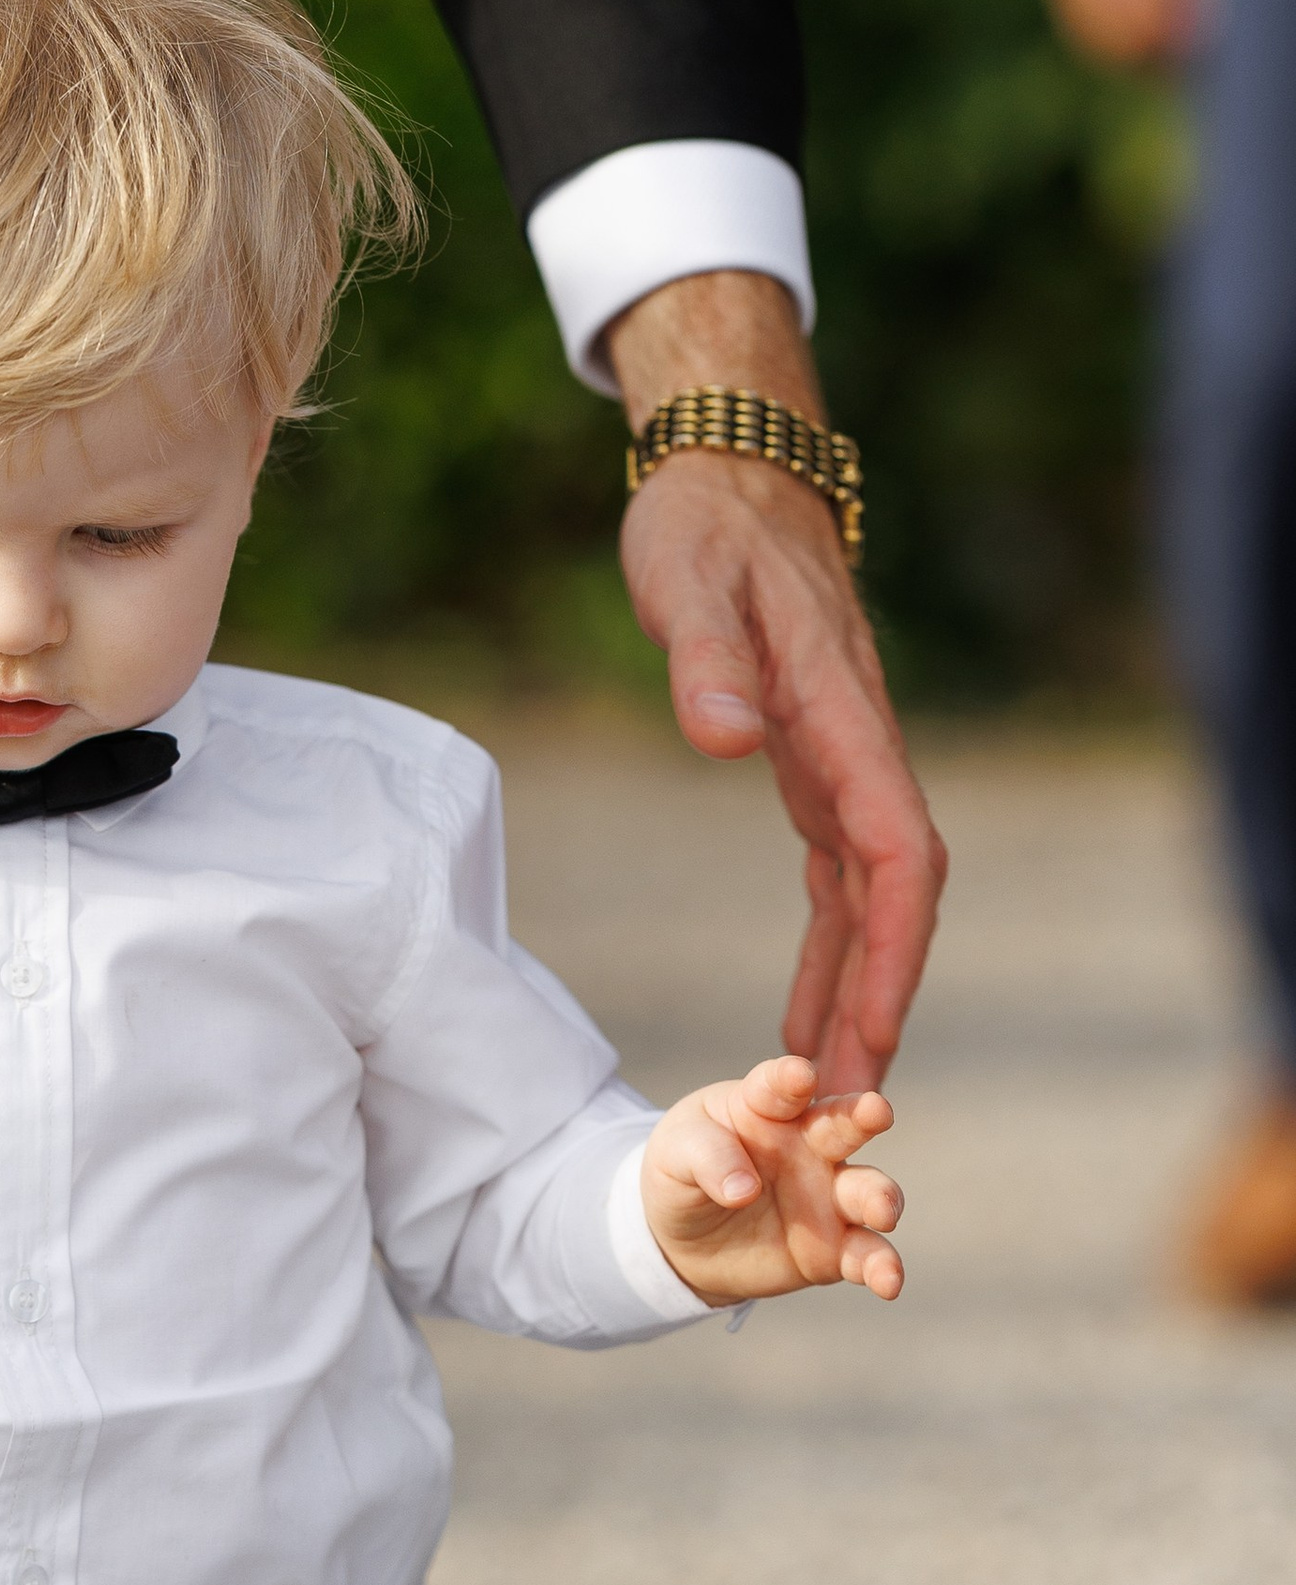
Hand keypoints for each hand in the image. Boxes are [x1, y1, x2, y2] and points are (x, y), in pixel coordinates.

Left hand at [607, 270, 946, 1094]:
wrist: (729, 475)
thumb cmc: (705, 526)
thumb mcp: (689, 581)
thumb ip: (707, 658)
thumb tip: (726, 737)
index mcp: (841, 716)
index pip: (893, 854)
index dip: (891, 951)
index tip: (874, 1033)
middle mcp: (858, 748)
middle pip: (895, 898)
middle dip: (882, 1002)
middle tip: (852, 1110)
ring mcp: (842, 760)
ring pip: (871, 899)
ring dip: (861, 994)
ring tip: (833, 1095)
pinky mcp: (814, 766)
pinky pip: (840, 882)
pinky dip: (834, 954)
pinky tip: (810, 1017)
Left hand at [642, 1053, 901, 1304]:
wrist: (685, 1239)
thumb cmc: (683, 1174)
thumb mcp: (675, 1156)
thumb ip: (707, 1159)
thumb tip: (744, 1189)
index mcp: (766, 1106)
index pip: (779, 1085)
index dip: (790, 1079)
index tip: (799, 1075)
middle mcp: (809, 1143)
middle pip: (842, 1125)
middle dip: (863, 1117)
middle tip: (878, 1111)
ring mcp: (828, 1194)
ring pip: (866, 1189)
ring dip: (880, 1197)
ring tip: (882, 1212)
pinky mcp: (835, 1246)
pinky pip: (864, 1253)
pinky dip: (880, 1266)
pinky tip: (888, 1280)